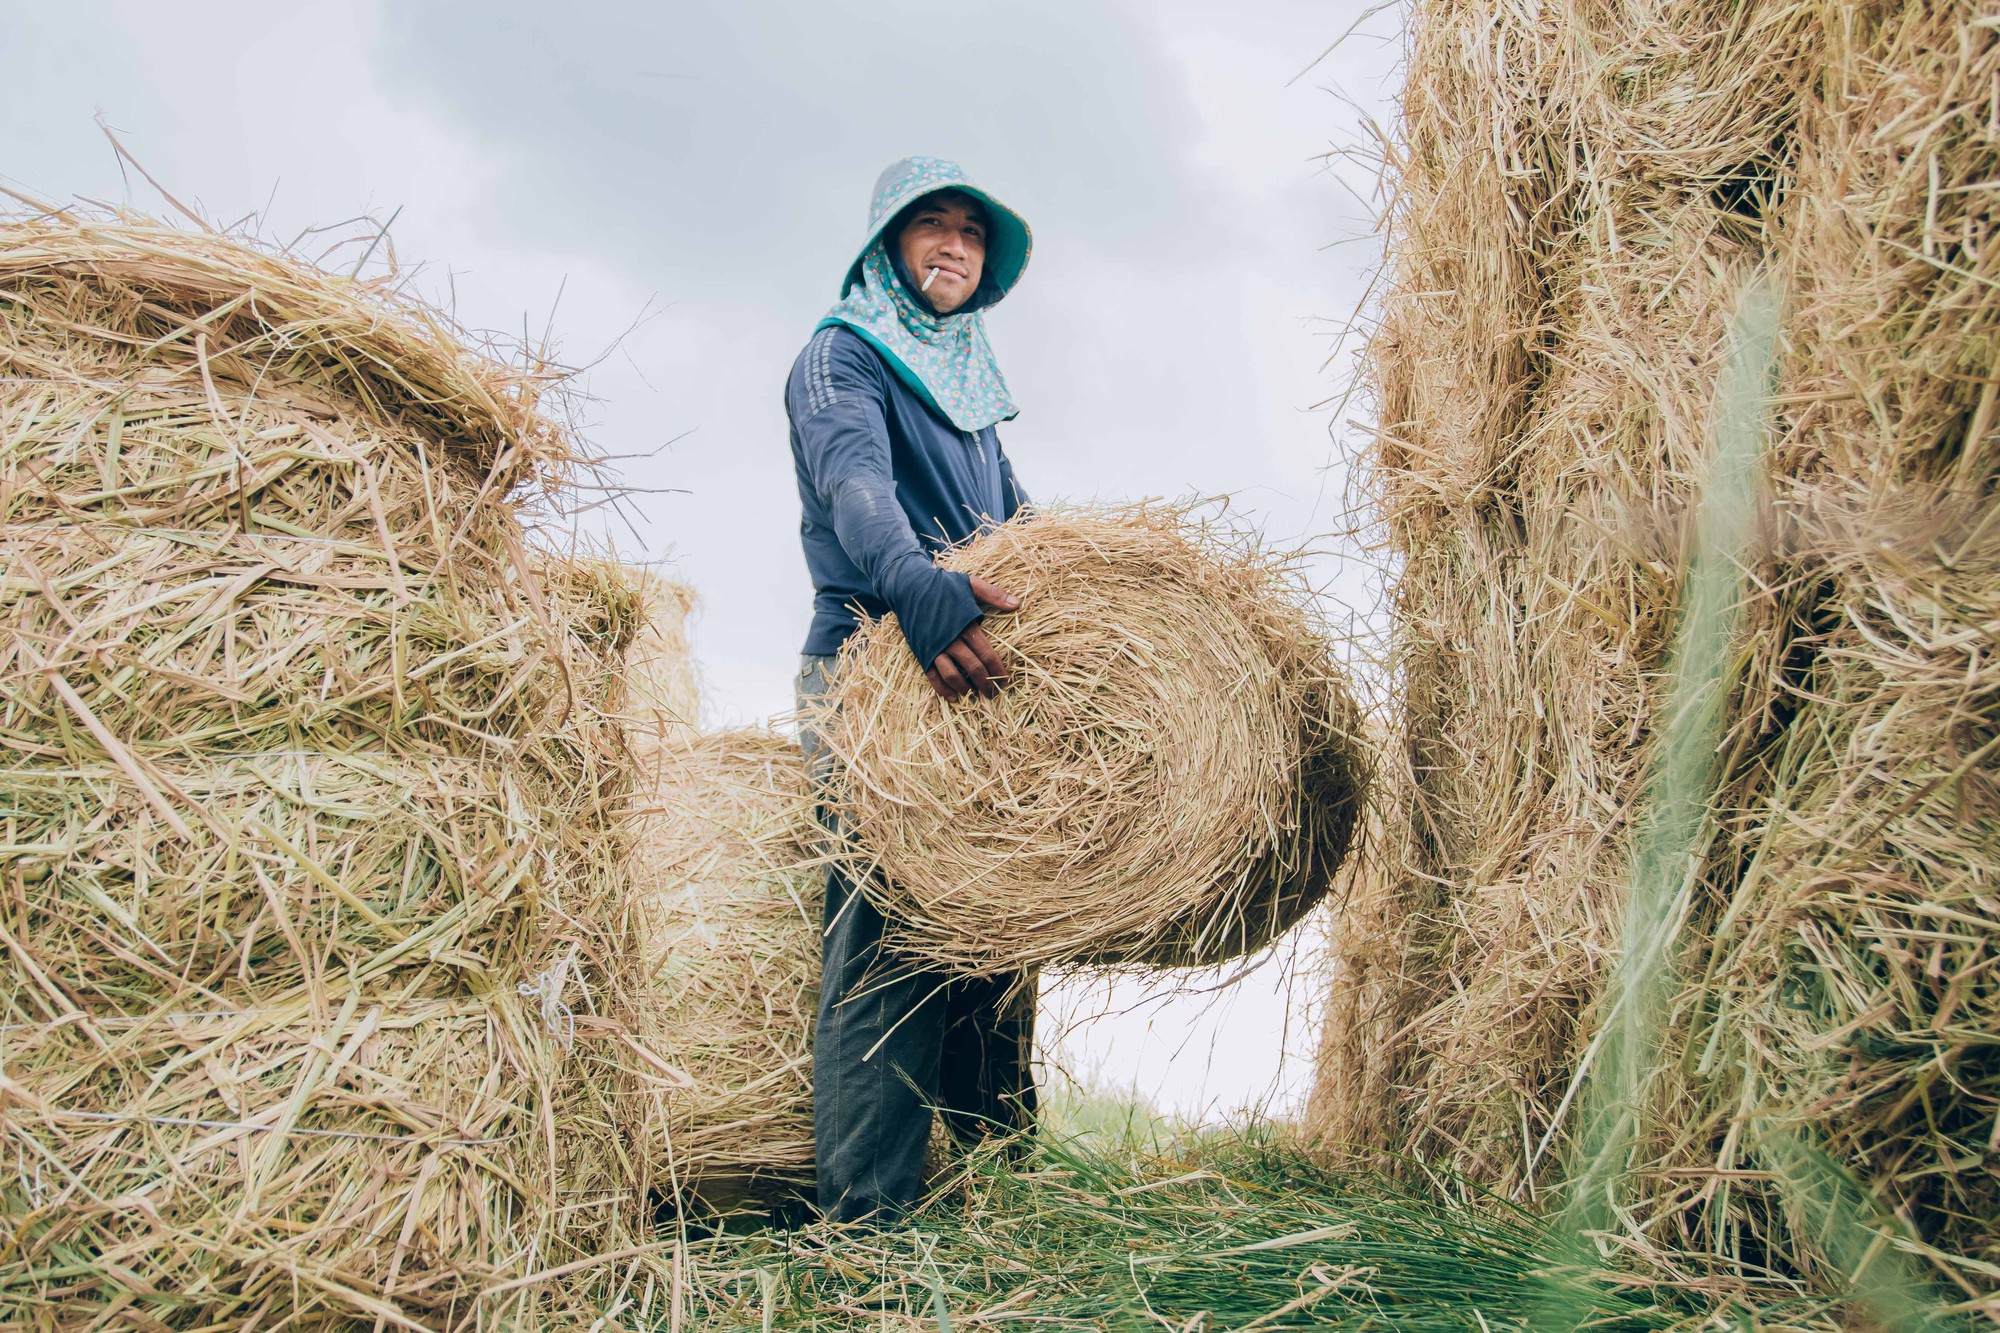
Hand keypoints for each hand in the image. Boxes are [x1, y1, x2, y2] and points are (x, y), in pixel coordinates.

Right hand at [927, 576, 1019, 701]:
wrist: (908, 586)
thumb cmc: (942, 585)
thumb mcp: (970, 583)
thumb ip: (993, 594)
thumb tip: (1017, 604)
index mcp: (965, 625)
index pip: (987, 653)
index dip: (998, 669)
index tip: (1006, 680)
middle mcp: (950, 639)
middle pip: (972, 667)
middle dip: (985, 683)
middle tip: (993, 693)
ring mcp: (934, 647)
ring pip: (952, 675)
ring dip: (965, 688)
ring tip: (974, 695)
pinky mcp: (921, 651)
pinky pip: (932, 675)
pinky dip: (942, 689)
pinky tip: (952, 697)